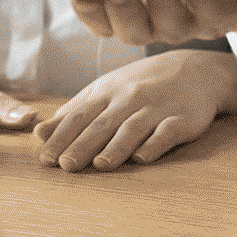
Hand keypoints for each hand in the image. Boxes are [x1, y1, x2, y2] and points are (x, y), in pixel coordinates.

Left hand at [33, 49, 236, 170]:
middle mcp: (130, 99)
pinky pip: (167, 132)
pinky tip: (143, 157)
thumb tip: (40, 132)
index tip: (46, 158)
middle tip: (65, 166)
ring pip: (133, 128)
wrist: (196, 71)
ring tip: (100, 165)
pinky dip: (155, 144)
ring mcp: (157, 108)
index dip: (62, 136)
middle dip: (83, 145)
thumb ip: (75, 111)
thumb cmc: (143, 84)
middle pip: (103, 124)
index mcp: (108, 92)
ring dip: (116, 147)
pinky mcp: (183, 119)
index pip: (80, 115)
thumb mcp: (107, 90)